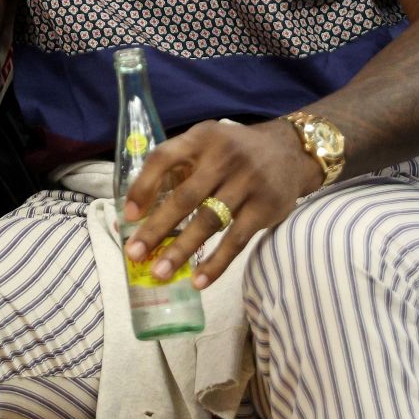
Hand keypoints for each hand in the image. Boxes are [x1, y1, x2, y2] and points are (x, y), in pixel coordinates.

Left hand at [124, 120, 319, 289]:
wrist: (290, 151)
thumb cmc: (232, 153)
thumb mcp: (205, 146)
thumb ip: (173, 172)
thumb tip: (131, 217)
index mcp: (201, 138)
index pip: (164, 157)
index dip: (143, 186)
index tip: (128, 216)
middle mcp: (223, 157)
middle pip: (185, 196)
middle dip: (156, 228)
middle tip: (134, 254)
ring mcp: (247, 181)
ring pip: (209, 221)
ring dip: (182, 250)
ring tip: (160, 273)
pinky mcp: (265, 206)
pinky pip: (236, 239)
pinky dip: (216, 263)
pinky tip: (199, 281)